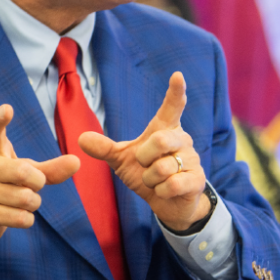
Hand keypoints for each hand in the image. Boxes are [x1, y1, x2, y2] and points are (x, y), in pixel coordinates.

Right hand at [0, 104, 80, 260]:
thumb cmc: (4, 186)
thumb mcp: (25, 172)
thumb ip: (50, 169)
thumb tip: (77, 162)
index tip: (8, 109)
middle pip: (25, 172)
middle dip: (38, 182)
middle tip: (32, 185)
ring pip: (26, 198)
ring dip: (33, 204)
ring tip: (20, 202)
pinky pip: (21, 217)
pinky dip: (27, 219)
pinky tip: (15, 215)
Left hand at [79, 72, 210, 231]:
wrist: (167, 204)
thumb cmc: (147, 175)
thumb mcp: (122, 161)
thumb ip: (105, 149)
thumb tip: (81, 138)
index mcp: (165, 129)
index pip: (172, 107)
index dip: (175, 92)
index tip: (177, 75)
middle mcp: (182, 139)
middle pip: (159, 141)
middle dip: (144, 158)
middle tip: (145, 166)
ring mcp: (192, 159)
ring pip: (163, 168)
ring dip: (150, 180)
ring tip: (157, 181)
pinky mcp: (197, 179)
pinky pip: (172, 184)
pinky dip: (161, 191)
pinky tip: (165, 191)